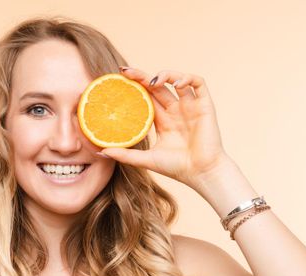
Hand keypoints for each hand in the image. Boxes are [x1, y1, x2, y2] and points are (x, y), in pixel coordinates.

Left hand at [99, 67, 232, 188]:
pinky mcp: (204, 105)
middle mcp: (175, 110)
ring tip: (152, 81)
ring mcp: (190, 106)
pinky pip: (198, 83)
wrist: (201, 174)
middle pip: (157, 85)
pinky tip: (176, 84)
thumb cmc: (177, 168)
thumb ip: (125, 155)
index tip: (118, 79)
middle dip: (141, 76)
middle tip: (125, 71)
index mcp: (162, 120)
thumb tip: (100, 152)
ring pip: (177, 79)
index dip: (134, 86)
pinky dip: (187, 78)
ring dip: (164, 74)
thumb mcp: (146, 159)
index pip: (146, 96)